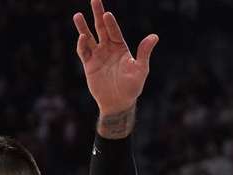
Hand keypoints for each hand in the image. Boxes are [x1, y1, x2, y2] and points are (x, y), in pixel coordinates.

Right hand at [73, 0, 157, 114]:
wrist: (118, 103)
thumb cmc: (132, 87)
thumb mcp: (140, 69)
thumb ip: (144, 53)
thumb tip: (154, 37)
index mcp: (121, 48)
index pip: (114, 31)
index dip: (110, 23)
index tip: (107, 14)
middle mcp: (108, 49)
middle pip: (101, 28)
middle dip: (97, 14)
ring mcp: (98, 56)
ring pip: (89, 38)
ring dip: (83, 27)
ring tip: (78, 15)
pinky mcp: (89, 64)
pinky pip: (83, 52)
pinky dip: (82, 45)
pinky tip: (81, 37)